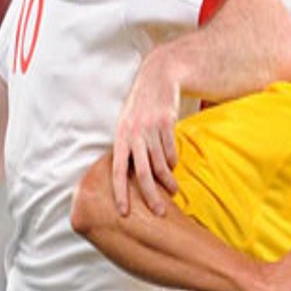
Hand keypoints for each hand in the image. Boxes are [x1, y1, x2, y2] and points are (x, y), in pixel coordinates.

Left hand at [112, 51, 180, 216]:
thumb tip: (126, 176)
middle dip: (150, 196)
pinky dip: (173, 162)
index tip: (123, 213)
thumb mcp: (127, 125)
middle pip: (142, 173)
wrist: (157, 78)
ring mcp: (151, 129)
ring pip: (160, 164)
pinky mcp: (167, 123)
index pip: (116, 171)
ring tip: (173, 192)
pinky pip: (171, 150)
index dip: (120, 193)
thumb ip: (126, 147)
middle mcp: (134, 134)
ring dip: (167, 181)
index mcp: (120, 137)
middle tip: (159, 212)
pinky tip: (173, 167)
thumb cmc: (140, 107)